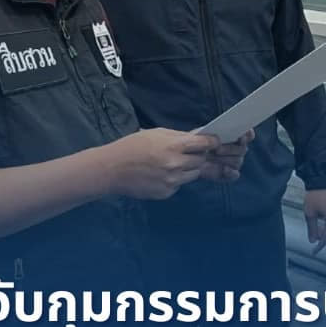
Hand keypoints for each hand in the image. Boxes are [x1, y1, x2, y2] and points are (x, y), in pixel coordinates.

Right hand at [104, 128, 218, 199]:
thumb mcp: (156, 134)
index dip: (212, 143)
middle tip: (186, 154)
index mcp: (174, 146)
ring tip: (169, 164)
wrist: (111, 169)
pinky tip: (159, 175)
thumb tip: (198, 138)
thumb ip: (179, 137)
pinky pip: (180, 185)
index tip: (214, 143)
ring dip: (187, 169)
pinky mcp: (167, 192)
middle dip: (198, 156)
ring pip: (193, 174)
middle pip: (202, 160)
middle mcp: (176, 164)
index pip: (205, 144)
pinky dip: (175, 180)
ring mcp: (172, 180)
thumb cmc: (132, 147)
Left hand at [199, 129, 253, 182]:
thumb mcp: (202, 134)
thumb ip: (212, 134)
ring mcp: (236, 162)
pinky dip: (230, 172)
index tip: (241, 135)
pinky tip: (224, 169)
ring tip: (210, 157)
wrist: (190, 158)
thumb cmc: (197, 143)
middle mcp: (239, 149)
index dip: (248, 134)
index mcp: (236, 136)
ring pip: (237, 161)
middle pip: (242, 149)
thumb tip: (218, 139)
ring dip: (224, 159)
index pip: (249, 135)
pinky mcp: (230, 175)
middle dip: (230, 149)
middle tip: (217, 149)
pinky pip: (235, 175)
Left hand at [304, 188, 325, 253]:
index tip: (314, 252)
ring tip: (316, 228)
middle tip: (313, 235)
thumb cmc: (315, 196)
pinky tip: (320, 223)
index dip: (320, 246)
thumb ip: (312, 229)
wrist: (320, 182)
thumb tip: (312, 240)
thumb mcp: (310, 214)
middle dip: (323, 238)